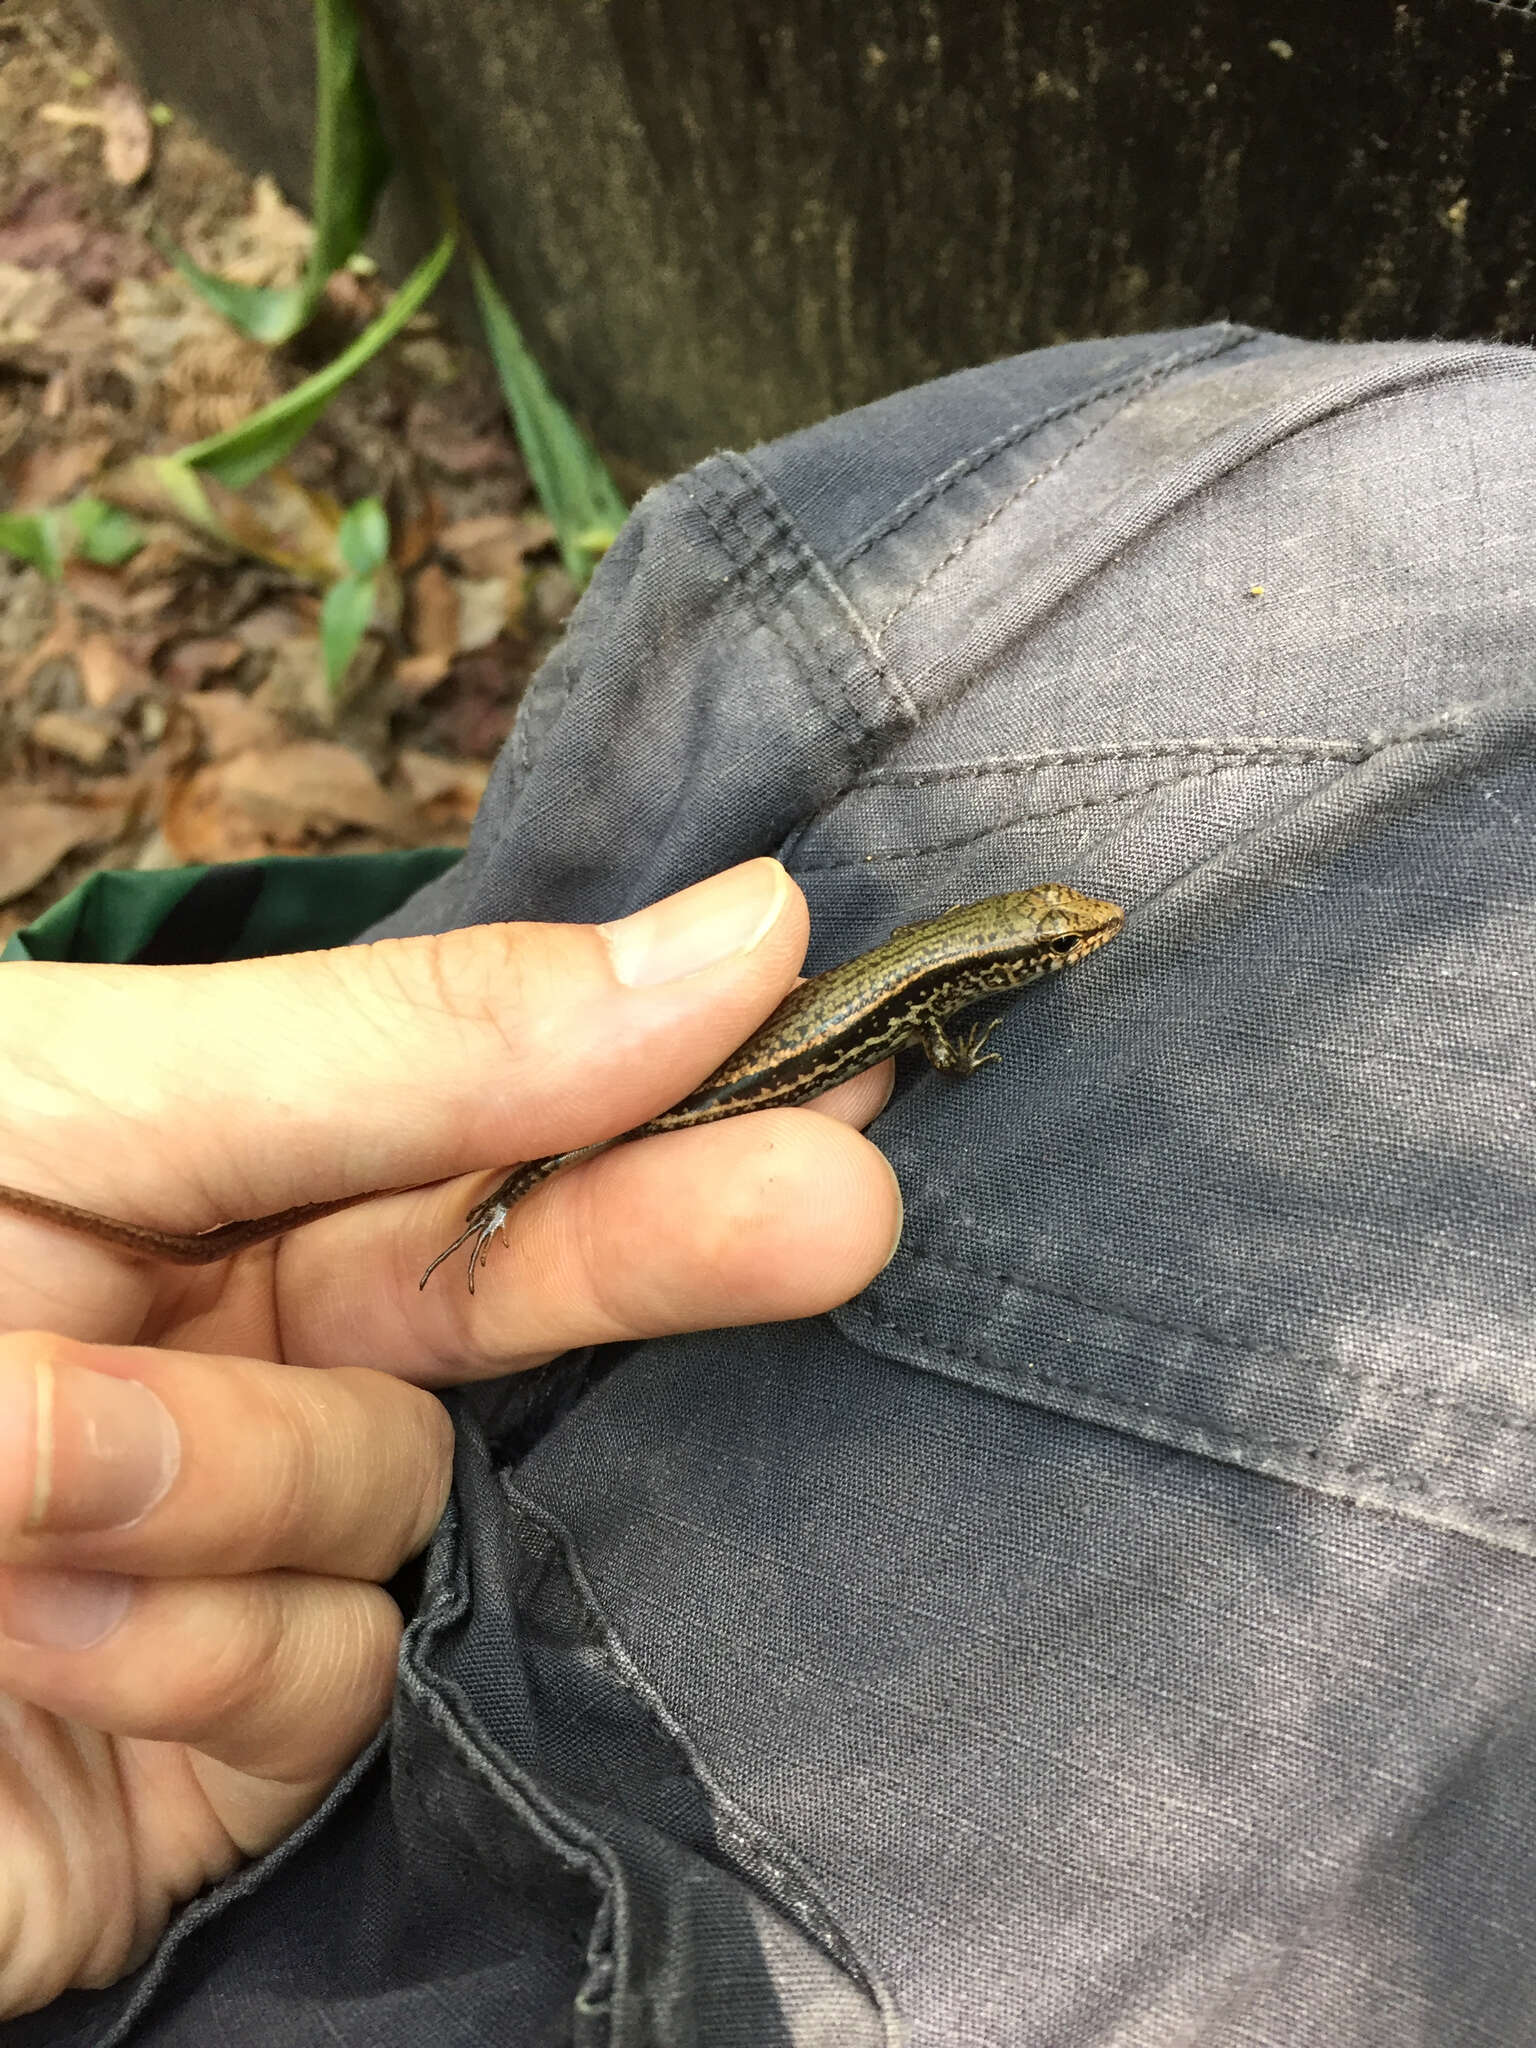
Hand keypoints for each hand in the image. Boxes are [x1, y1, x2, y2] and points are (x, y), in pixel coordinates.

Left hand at [0, 858, 902, 2013]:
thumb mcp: (63, 1109)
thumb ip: (392, 1048)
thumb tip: (721, 939)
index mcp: (209, 1176)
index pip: (478, 1110)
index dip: (642, 1064)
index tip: (803, 1001)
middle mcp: (254, 1352)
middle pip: (516, 1293)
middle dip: (654, 1244)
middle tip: (844, 1205)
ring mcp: (249, 1563)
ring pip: (397, 1499)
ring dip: (220, 1471)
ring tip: (10, 1467)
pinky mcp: (217, 1756)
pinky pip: (322, 1680)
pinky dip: (183, 1643)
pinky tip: (28, 1624)